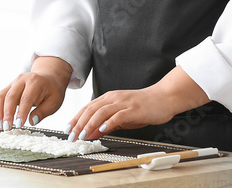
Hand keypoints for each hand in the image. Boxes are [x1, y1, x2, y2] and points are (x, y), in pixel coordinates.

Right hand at [0, 56, 71, 130]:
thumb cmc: (52, 91)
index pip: (26, 98)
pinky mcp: (8, 87)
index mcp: (35, 82)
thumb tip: (32, 122)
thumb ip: (43, 111)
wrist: (48, 77)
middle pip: (10, 96)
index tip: (18, 125)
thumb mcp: (54, 101)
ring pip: (1, 96)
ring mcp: (13, 82)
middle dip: (7, 113)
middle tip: (6, 127)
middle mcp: (22, 80)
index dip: (21, 112)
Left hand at [66, 67, 208, 140]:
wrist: (163, 98)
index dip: (76, 118)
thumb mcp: (122, 116)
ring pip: (101, 112)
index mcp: (109, 98)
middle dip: (79, 123)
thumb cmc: (143, 107)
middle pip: (91, 109)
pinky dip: (109, 122)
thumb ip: (107, 123)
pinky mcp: (133, 109)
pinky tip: (102, 129)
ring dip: (90, 124)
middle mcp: (114, 98)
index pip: (88, 108)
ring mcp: (123, 102)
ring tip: (83, 135)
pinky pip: (118, 115)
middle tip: (72, 135)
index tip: (68, 129)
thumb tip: (92, 133)